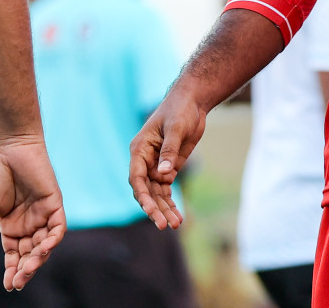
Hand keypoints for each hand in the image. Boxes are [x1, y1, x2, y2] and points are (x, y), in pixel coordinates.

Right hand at [0, 136, 65, 291]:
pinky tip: (42, 250)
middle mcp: (28, 223)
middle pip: (30, 254)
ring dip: (38, 259)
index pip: (14, 254)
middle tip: (17, 282)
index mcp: (11, 226)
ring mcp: (42, 214)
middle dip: (25, 269)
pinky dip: (52, 240)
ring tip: (28, 270)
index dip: (12, 270)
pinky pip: (58, 227)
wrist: (9, 146)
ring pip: (44, 245)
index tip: (8, 285)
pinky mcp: (54, 203)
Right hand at [129, 80, 206, 229]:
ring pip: (157, 194)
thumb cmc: (180, 110)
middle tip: (165, 225)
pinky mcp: (168, 169)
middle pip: (146, 190)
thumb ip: (169, 151)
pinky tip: (178, 217)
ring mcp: (156, 167)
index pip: (136, 177)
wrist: (192, 103)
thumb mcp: (176, 128)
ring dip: (165, 209)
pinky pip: (166, 190)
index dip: (143, 195)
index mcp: (139, 149)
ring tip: (176, 224)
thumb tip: (164, 174)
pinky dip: (171, 203)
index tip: (151, 209)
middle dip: (155, 208)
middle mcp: (144, 161)